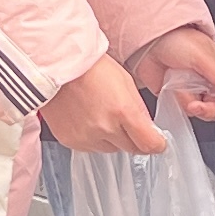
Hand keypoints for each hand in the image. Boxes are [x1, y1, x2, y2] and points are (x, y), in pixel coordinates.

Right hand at [44, 58, 165, 155]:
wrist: (57, 66)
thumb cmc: (90, 68)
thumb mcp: (125, 81)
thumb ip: (138, 110)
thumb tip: (149, 130)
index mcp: (122, 110)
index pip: (149, 144)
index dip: (156, 144)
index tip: (157, 142)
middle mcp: (104, 127)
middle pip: (131, 148)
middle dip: (133, 138)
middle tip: (124, 120)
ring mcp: (86, 136)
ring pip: (111, 149)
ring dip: (113, 138)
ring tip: (102, 114)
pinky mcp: (70, 141)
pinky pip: (91, 148)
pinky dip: (94, 138)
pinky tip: (88, 118)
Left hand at [128, 24, 214, 120]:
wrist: (149, 41)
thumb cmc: (177, 39)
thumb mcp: (203, 56)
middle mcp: (211, 83)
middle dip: (209, 109)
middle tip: (198, 104)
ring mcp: (195, 91)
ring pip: (202, 111)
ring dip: (191, 104)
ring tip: (182, 90)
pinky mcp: (179, 97)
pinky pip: (184, 109)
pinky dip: (179, 102)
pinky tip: (174, 90)